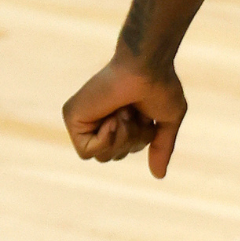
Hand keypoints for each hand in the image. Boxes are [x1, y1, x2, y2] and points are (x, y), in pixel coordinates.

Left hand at [63, 56, 187, 178]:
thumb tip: (158, 176)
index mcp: (117, 118)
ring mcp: (84, 118)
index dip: (140, 140)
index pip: (124, 150)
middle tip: (133, 112)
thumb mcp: (167, 121)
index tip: (144, 115)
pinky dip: (105, 139)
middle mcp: (98, 118)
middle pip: (111, 156)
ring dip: (121, 138)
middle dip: (131, 140)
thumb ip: (161, 147)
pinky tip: (112, 118)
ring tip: (123, 112)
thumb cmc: (160, 85)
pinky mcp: (72, 117)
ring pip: (101, 156)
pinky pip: (86, 152)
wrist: (146, 65)